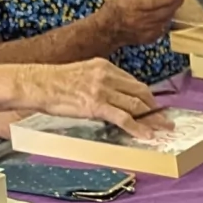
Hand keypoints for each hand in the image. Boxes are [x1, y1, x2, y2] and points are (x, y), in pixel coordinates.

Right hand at [21, 59, 159, 136]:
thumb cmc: (53, 83)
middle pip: (140, 92)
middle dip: (155, 107)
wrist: (37, 83)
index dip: (146, 95)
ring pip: (136, 105)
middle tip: (166, 118)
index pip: (132, 81)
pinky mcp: (97, 105)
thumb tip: (108, 97)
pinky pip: (124, 118)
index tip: (154, 105)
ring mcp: (103, 90)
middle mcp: (108, 76)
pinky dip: (138, 128)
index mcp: (104, 66)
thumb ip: (97, 82)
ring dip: (153, 119)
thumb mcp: (81, 74)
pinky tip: (147, 135)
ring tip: (164, 129)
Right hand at [92, 0, 184, 47]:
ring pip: (167, 20)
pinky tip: (160, 18)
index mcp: (135, 5)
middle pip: (167, 11)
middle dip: (175, 3)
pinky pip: (163, 29)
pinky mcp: (150, 38)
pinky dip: (165, 22)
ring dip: (170, 13)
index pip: (159, 1)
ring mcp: (147, 30)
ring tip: (167, 7)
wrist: (107, 30)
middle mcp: (143, 19)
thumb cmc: (116, 9)